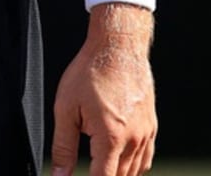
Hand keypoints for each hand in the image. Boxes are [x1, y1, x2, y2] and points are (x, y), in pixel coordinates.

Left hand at [51, 3, 156, 175]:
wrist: (118, 47)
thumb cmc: (90, 73)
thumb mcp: (66, 107)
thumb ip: (63, 145)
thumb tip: (59, 175)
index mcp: (112, 138)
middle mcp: (134, 141)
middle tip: (86, 167)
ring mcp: (146, 134)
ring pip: (134, 171)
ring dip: (116, 173)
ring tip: (98, 164)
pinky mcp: (151, 127)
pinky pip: (144, 159)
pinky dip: (131, 165)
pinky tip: (116, 158)